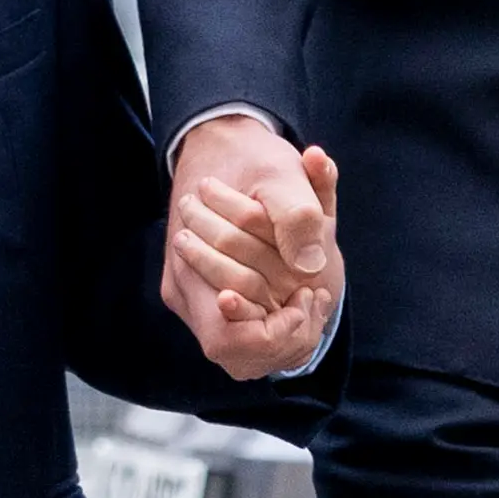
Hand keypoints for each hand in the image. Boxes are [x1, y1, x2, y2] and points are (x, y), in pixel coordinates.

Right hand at [167, 116, 337, 372]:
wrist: (222, 144)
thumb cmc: (252, 159)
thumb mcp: (283, 175)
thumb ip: (298, 214)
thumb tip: (310, 265)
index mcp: (190, 267)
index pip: (229, 339)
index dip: (274, 332)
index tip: (306, 295)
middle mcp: (186, 291)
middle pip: (237, 353)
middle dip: (287, 334)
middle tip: (312, 295)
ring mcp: (194, 296)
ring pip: (241, 352)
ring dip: (283, 335)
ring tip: (308, 297)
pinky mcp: (207, 296)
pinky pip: (244, 334)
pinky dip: (277, 325)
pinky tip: (299, 297)